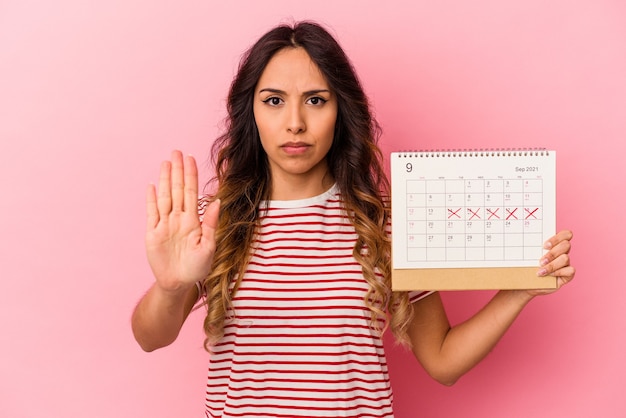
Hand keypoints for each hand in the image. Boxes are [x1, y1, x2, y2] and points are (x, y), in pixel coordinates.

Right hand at [145, 150, 219, 292]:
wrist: (178, 284)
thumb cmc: (197, 267)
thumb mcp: (208, 247)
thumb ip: (211, 224)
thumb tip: (217, 201)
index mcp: (193, 220)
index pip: (192, 192)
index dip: (191, 175)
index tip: (191, 158)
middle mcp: (179, 218)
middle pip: (178, 189)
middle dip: (178, 170)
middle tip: (176, 152)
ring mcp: (165, 224)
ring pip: (165, 196)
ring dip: (165, 179)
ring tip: (166, 163)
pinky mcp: (152, 233)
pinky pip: (152, 212)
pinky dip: (151, 198)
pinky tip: (153, 185)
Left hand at [528, 230, 574, 295]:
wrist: (525, 284)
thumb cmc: (525, 268)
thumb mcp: (524, 256)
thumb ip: (526, 247)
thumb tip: (516, 238)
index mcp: (554, 244)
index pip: (565, 234)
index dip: (557, 238)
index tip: (544, 246)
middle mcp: (562, 252)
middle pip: (566, 245)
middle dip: (552, 253)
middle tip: (540, 261)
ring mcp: (566, 263)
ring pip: (566, 258)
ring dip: (552, 264)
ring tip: (540, 270)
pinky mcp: (568, 275)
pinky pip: (570, 270)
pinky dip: (558, 272)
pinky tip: (549, 275)